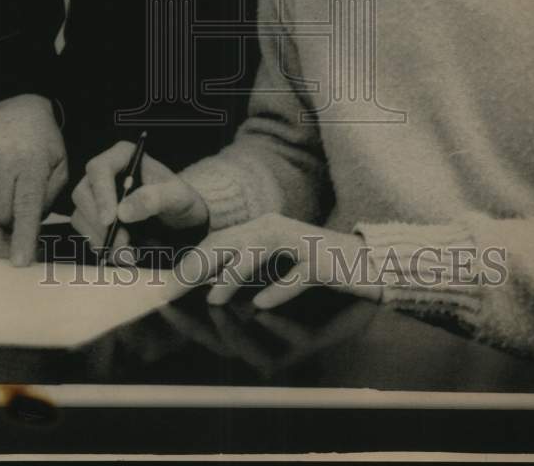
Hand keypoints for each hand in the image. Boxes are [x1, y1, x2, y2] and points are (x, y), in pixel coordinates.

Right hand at [0, 94, 67, 265]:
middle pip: (1, 215)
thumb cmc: (43, 146)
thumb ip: (49, 198)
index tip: (19, 261)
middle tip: (18, 201)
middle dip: (11, 219)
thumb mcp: (60, 167)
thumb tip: (30, 226)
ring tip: (4, 191)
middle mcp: (2, 161)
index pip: (26, 207)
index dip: (23, 237)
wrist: (19, 113)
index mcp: (32, 164)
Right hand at [71, 140, 208, 259]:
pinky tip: (125, 254)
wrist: (181, 223)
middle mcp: (104, 174)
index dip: (101, 194)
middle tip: (123, 244)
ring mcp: (96, 197)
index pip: (99, 168)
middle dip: (99, 223)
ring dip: (101, 240)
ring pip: (81, 217)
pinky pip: (86, 234)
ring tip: (129, 254)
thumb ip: (155, 198)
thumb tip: (122, 212)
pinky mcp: (94, 219)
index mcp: (123, 156)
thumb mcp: (178, 197)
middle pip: (83, 194)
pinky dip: (103, 248)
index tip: (110, 220)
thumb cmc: (180, 201)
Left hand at [175, 213, 383, 308]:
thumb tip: (208, 287)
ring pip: (259, 250)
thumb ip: (246, 270)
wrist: (364, 263)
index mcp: (260, 228)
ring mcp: (299, 241)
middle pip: (231, 240)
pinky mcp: (320, 260)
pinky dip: (279, 289)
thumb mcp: (274, 266)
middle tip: (178, 288)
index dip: (192, 260)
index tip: (170, 285)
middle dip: (201, 263)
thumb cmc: (314, 266)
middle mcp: (275, 228)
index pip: (218, 240)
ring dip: (234, 274)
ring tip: (214, 297)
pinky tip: (263, 304)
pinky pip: (297, 274)